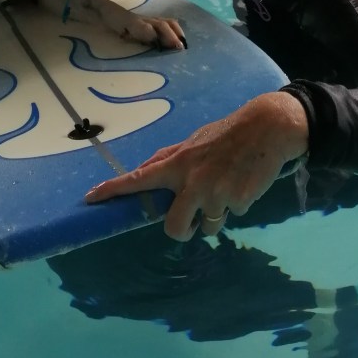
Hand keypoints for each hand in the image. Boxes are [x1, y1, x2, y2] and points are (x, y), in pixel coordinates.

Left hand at [85, 92, 308, 239]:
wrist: (268, 127)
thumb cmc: (228, 133)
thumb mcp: (195, 140)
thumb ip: (172, 157)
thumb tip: (148, 166)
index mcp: (178, 163)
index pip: (138, 178)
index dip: (112, 190)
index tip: (88, 199)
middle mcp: (192, 181)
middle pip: (174, 228)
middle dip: (183, 230)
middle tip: (192, 220)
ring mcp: (215, 193)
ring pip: (208, 226)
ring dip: (215, 215)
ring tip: (228, 187)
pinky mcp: (238, 202)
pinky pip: (232, 216)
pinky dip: (237, 205)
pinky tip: (244, 183)